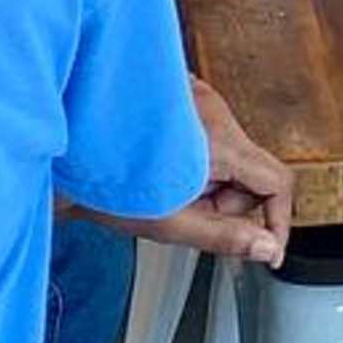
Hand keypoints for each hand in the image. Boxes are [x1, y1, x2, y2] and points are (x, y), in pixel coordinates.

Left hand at [102, 80, 292, 268]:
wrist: (65, 156)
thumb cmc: (106, 188)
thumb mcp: (170, 224)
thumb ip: (225, 237)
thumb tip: (267, 247)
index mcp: (217, 138)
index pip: (276, 179)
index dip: (277, 219)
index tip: (267, 246)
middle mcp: (213, 106)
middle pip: (253, 169)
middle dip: (230, 201)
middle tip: (192, 211)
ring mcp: (198, 95)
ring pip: (234, 153)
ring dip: (213, 181)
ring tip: (172, 186)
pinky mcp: (185, 94)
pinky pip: (214, 135)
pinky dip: (201, 159)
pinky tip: (167, 167)